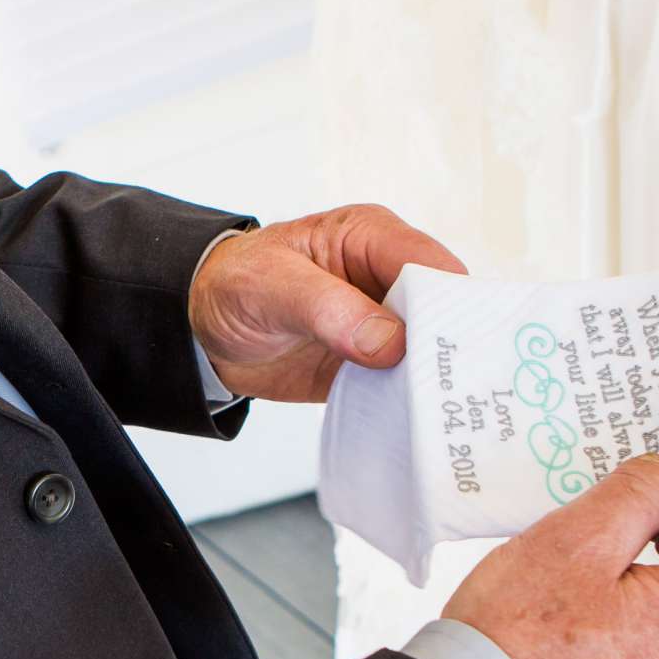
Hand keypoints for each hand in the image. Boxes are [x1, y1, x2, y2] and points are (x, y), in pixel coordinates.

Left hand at [188, 205, 464, 403]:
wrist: (204, 329)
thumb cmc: (234, 285)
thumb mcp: (270, 286)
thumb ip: (327, 307)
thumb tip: (389, 339)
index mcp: (369, 238)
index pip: (427, 262)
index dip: (448, 300)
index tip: (453, 342)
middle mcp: (385, 278)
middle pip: (442, 310)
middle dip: (451, 345)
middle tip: (453, 385)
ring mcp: (384, 324)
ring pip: (430, 351)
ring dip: (433, 379)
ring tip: (441, 410)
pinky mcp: (374, 364)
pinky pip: (403, 383)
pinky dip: (409, 401)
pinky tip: (414, 421)